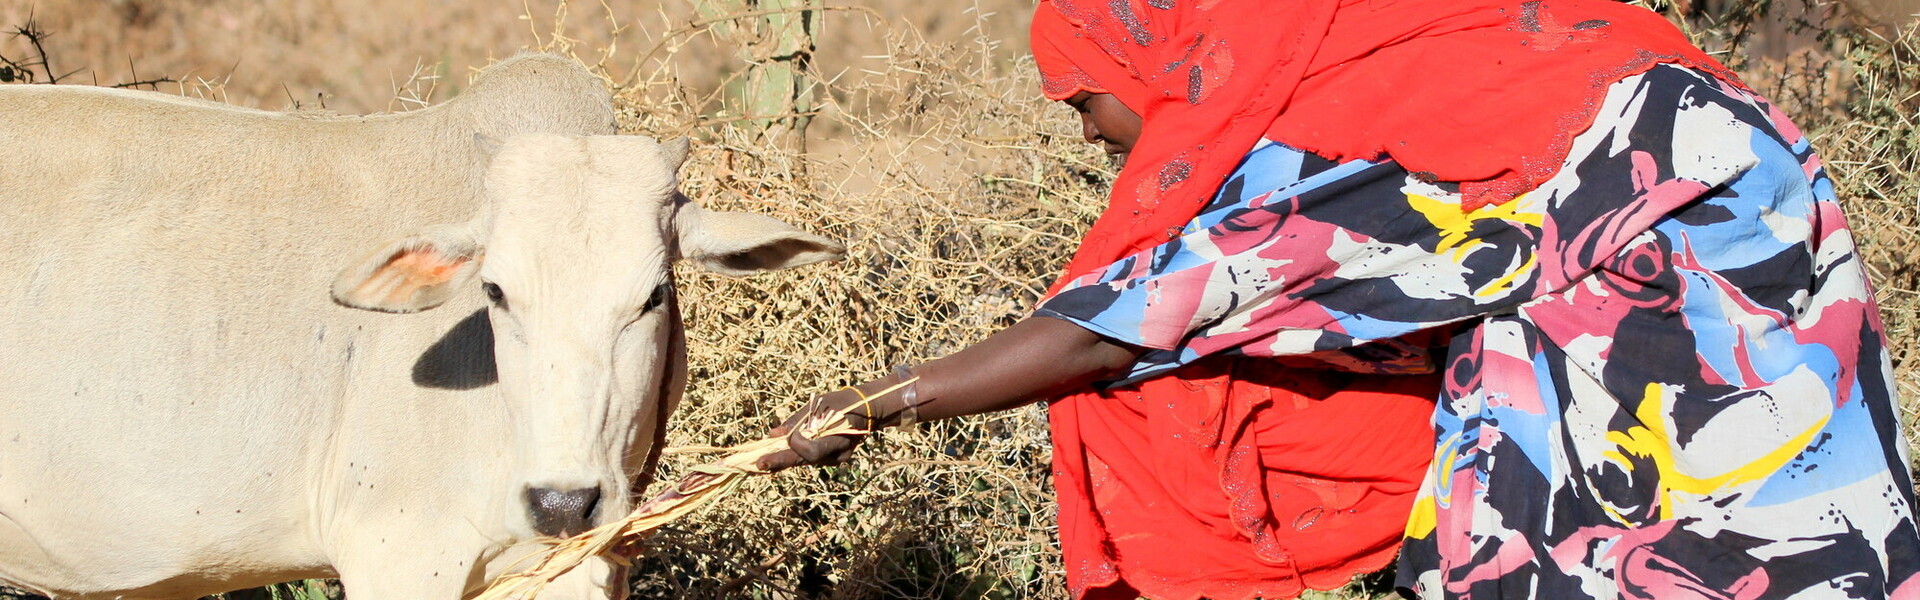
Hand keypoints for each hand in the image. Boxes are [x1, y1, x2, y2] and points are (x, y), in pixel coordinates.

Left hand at [755, 385, 882, 471]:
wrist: (866, 409)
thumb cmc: (840, 402)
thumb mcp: (818, 405)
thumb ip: (796, 421)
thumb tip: (772, 434)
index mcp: (837, 439)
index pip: (812, 451)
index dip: (797, 444)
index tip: (788, 434)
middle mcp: (837, 455)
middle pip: (804, 461)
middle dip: (780, 462)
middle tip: (758, 464)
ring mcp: (835, 459)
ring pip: (805, 461)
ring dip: (785, 459)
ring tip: (764, 460)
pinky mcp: (832, 460)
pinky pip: (810, 458)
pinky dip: (795, 454)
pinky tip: (781, 454)